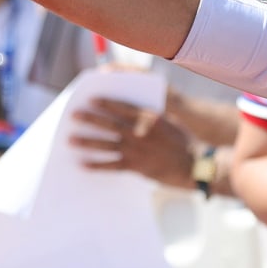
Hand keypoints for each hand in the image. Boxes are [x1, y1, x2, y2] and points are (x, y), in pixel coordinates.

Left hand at [69, 96, 192, 188]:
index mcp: (148, 117)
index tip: (90, 100)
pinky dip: (96, 165)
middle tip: (73, 116)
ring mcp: (136, 150)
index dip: (105, 103)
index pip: (121, 108)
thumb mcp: (166, 122)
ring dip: (87, 142)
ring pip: (105, 145)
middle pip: (108, 125)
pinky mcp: (136, 167)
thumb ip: (147, 117)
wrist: (195, 165)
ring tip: (71, 140)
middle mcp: (139, 132)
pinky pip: (111, 166)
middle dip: (89, 119)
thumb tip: (127, 114)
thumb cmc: (183, 141)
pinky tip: (83, 164)